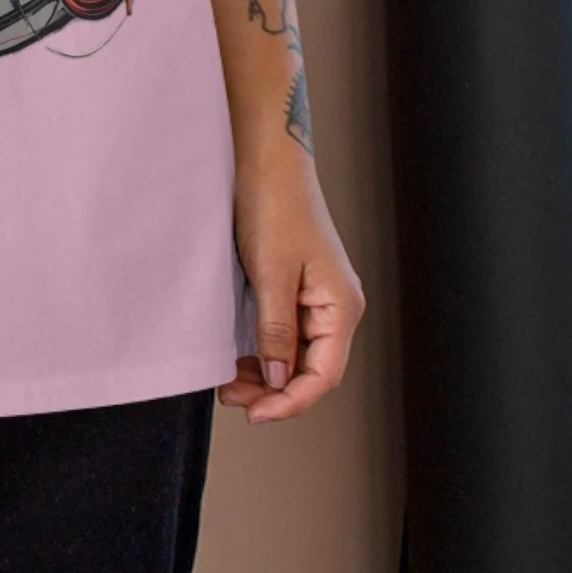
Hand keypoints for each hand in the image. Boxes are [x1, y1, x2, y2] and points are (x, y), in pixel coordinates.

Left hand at [217, 147, 364, 423]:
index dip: (290, 402)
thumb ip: (276, 330)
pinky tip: (238, 357)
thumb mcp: (271, 273)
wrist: (266, 158)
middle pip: (311, 370)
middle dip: (274, 391)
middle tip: (232, 398)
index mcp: (341, 306)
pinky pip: (285, 333)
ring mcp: (316, 297)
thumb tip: (279, 380)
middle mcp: (335, 306)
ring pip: (296, 354)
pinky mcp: (296, 287)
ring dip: (267, 374)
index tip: (255, 414)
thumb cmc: (274, 205)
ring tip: (230, 383)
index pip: (323, 376)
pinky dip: (263, 350)